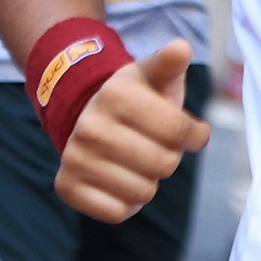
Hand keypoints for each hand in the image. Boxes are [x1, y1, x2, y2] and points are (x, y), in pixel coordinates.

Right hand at [56, 40, 210, 221]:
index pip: (180, 131)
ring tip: (135, 162)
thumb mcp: (154, 77)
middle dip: (169, 158)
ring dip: (148, 181)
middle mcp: (89, 127)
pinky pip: (117, 212)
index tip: (189, 131)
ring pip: (143, 192)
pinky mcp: (66, 187)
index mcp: (115, 95)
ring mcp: (74, 158)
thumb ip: (170, 64)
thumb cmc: (136, 101)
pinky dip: (125, 203)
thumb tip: (180, 48)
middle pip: (164, 164)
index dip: (194, 135)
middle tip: (155, 146)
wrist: (86, 120)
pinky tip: (118, 180)